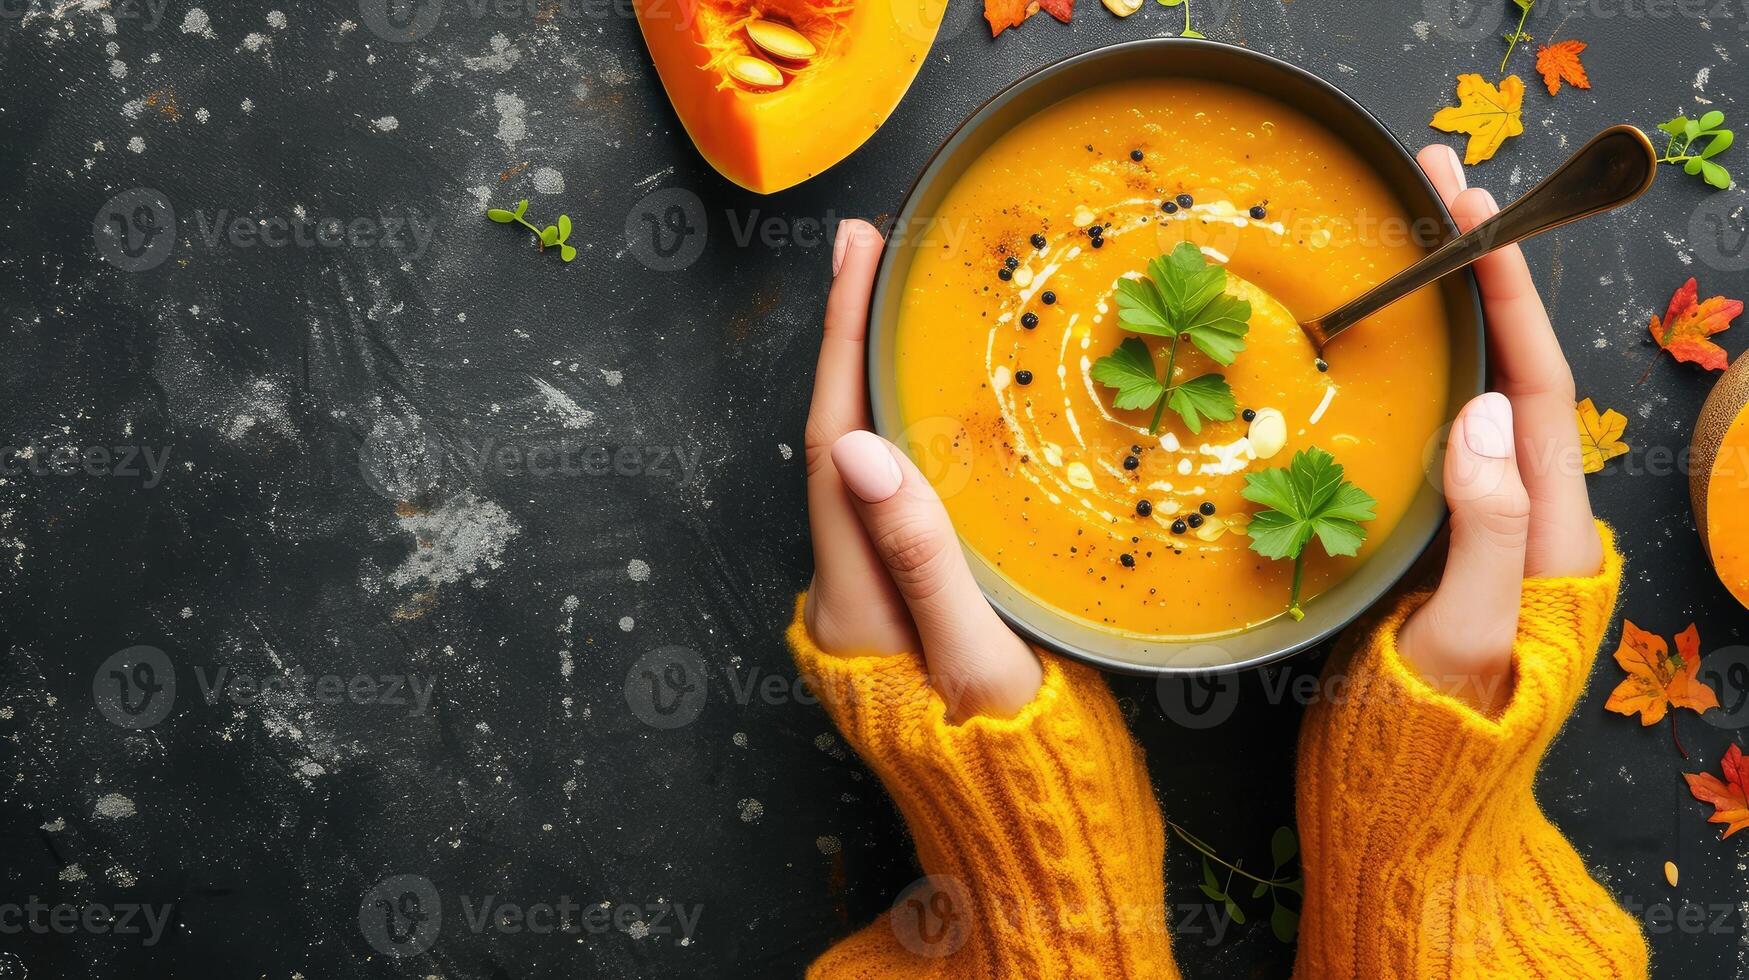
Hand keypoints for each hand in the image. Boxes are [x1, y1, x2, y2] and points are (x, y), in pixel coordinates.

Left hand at [801, 220, 1041, 719]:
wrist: (1029, 850)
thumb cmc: (1019, 769)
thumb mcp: (978, 663)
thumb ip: (923, 559)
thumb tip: (862, 447)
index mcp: (853, 602)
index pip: (834, 445)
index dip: (843, 344)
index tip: (855, 256)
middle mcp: (849, 596)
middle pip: (836, 446)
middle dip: (848, 345)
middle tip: (869, 251)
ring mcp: (876, 604)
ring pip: (864, 471)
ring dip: (872, 384)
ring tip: (891, 303)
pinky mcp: (909, 610)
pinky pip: (896, 501)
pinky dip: (906, 435)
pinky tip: (931, 404)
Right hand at [1397, 144, 1603, 710]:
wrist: (1408, 821)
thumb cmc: (1434, 744)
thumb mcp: (1467, 640)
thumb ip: (1486, 531)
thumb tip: (1485, 409)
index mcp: (1547, 531)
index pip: (1540, 383)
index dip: (1508, 292)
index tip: (1467, 212)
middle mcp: (1521, 516)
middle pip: (1514, 370)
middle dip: (1483, 274)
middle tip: (1432, 188)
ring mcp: (1474, 529)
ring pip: (1471, 397)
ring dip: (1447, 315)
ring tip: (1404, 241)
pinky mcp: (1427, 546)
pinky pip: (1427, 439)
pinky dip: (1409, 376)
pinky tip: (1371, 349)